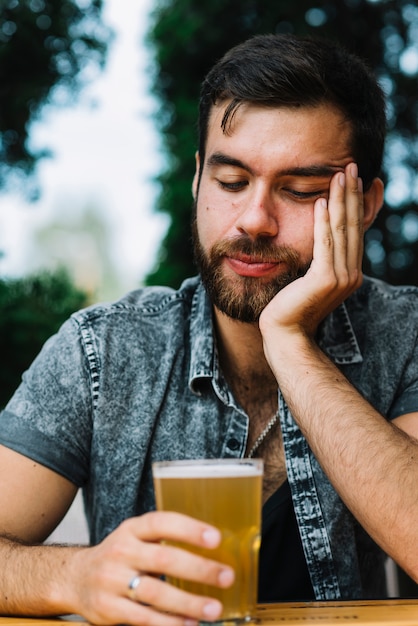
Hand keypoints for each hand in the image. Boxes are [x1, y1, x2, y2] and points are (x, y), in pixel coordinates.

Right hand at [66, 511, 234, 625]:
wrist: (74, 577)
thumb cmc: (119, 556)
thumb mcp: (135, 537)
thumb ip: (163, 540)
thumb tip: (211, 549)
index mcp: (132, 529)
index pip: (162, 523)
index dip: (189, 529)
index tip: (216, 539)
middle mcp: (121, 551)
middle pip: (163, 559)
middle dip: (199, 569)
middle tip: (226, 576)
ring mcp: (112, 581)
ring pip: (155, 592)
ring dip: (188, 602)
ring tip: (214, 608)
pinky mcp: (108, 608)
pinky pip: (143, 618)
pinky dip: (169, 623)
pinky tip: (190, 624)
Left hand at [260, 162, 363, 341]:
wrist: (284, 334)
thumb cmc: (289, 308)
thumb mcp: (307, 279)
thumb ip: (317, 260)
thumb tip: (317, 237)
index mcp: (349, 272)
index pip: (355, 230)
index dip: (358, 203)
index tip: (359, 179)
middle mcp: (350, 274)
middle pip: (353, 225)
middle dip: (353, 193)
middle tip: (351, 166)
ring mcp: (340, 277)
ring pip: (342, 229)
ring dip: (341, 199)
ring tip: (341, 174)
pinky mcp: (325, 278)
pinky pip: (325, 242)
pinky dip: (324, 220)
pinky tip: (322, 200)